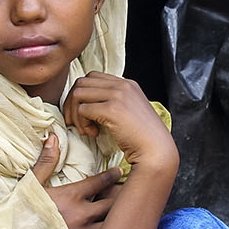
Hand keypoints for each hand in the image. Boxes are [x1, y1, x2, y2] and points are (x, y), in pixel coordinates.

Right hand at [31, 134, 123, 228]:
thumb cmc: (21, 213)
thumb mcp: (32, 185)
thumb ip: (46, 162)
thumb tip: (53, 137)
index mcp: (71, 196)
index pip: (101, 182)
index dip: (112, 175)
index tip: (119, 171)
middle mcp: (82, 214)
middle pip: (114, 202)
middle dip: (120, 194)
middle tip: (126, 188)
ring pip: (112, 221)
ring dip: (117, 214)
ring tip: (123, 208)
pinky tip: (111, 227)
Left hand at [61, 73, 178, 174]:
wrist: (156, 151)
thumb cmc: (143, 138)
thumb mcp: (130, 112)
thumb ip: (114, 102)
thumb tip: (87, 104)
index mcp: (128, 84)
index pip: (93, 77)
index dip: (83, 95)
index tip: (86, 114)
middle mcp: (123, 85)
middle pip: (82, 82)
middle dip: (72, 103)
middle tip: (78, 122)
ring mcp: (118, 96)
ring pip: (78, 94)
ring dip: (75, 113)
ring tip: (85, 129)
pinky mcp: (112, 109)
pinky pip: (82, 110)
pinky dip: (82, 123)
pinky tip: (93, 134)